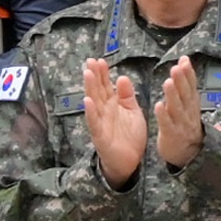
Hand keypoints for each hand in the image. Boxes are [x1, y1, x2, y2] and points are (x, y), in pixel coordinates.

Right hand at [84, 55, 149, 187]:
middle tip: (91, 61)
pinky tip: (88, 101)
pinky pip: (94, 122)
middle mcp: (104, 111)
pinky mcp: (100, 136)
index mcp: (113, 105)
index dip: (103, 73)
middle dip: (94, 76)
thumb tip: (122, 77)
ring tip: (87, 74)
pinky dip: (91, 112)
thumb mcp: (133, 112)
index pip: (106, 86)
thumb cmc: (130, 136)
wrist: (130, 161)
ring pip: (94, 103)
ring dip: (90, 88)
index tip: (100, 60)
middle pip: (98, 90)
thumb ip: (127, 96)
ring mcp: (100, 123)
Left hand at [150, 57, 204, 169]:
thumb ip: (184, 88)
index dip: (188, 73)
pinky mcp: (171, 135)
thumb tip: (183, 66)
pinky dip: (163, 115)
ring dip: (173, 95)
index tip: (185, 60)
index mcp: (191, 105)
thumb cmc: (184, 127)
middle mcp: (188, 112)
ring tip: (168, 82)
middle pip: (185, 94)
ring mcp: (181, 124)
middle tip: (177, 67)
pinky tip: (159, 105)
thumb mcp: (188, 106)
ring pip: (177, 107)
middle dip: (182, 80)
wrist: (187, 154)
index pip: (191, 86)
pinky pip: (167, 124)